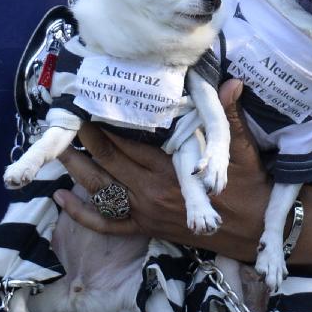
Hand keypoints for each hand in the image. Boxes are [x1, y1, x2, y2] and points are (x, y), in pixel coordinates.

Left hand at [53, 79, 311, 271]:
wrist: (255, 228)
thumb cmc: (247, 186)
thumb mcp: (238, 149)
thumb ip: (228, 116)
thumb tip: (232, 83)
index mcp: (170, 170)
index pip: (128, 143)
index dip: (105, 123)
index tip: (89, 103)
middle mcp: (151, 192)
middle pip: (107, 161)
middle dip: (84, 140)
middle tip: (66, 118)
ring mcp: (146, 212)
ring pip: (100, 190)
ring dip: (76, 170)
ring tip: (57, 150)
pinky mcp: (146, 228)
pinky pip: (107, 224)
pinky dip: (82, 214)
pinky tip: (61, 199)